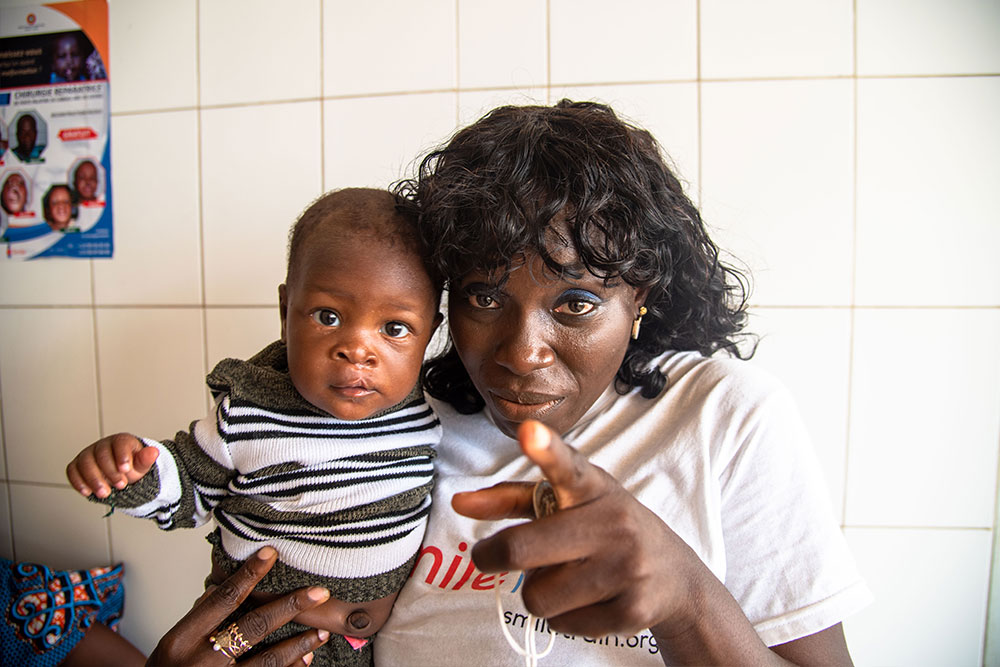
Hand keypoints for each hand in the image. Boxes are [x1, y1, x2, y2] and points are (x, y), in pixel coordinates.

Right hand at [66, 433, 158, 497]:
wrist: (120, 475)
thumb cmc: (131, 467)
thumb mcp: (142, 465)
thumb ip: (146, 459)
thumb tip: (153, 452)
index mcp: (121, 441)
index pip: (119, 443)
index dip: (122, 456)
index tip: (126, 469)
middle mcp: (102, 445)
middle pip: (101, 454)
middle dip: (110, 471)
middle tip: (121, 485)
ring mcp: (88, 454)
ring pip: (85, 462)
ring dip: (94, 479)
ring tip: (105, 493)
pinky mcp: (78, 465)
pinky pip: (72, 470)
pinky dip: (78, 481)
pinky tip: (87, 492)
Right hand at [147, 546, 330, 665]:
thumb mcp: (174, 641)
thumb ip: (203, 617)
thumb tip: (233, 584)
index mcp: (182, 639)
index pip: (222, 599)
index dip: (249, 575)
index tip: (271, 553)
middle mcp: (201, 661)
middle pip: (253, 627)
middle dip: (289, 607)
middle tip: (319, 593)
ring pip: (267, 660)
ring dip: (299, 645)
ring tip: (321, 632)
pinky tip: (305, 659)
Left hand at [451, 420, 701, 639]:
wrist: (674, 575)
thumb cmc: (605, 529)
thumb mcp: (566, 502)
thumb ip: (511, 499)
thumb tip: (460, 503)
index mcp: (591, 487)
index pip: (566, 465)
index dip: (545, 449)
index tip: (528, 432)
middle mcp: (612, 522)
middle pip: (521, 549)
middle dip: (492, 557)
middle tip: (488, 556)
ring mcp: (626, 567)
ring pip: (537, 597)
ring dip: (538, 593)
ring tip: (565, 578)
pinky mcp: (632, 610)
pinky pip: (562, 625)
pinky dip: (564, 618)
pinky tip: (589, 599)